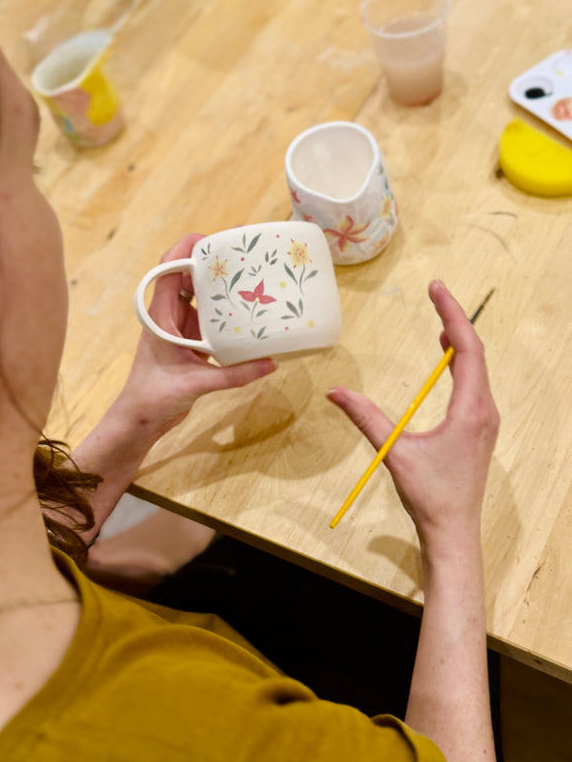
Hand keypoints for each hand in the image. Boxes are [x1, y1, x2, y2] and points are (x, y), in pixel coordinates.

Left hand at [114, 233, 275, 440]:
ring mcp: (178, 329)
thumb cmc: (153, 398)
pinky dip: (225, 314)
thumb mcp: (195, 384)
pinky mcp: (188, 344)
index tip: (215, 240)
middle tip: (243, 253)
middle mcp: (168, 317)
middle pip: (188, 276)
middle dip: (212, 262)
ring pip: (200, 298)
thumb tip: (270, 364)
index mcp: (160, 316)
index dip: (188, 248)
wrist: (139, 420)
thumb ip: (233, 376)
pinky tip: (247, 314)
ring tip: (250, 277)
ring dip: (220, 287)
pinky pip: (208, 321)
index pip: (168, 268)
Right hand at [328, 280, 498, 548]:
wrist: (454, 531)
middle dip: (456, 320)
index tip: (437, 289)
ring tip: (442, 316)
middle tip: (436, 292)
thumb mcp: (394, 453)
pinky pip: (474, 383)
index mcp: (471, 410)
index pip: (467, 350)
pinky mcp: (478, 429)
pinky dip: (461, 362)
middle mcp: (484, 410)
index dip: (452, 315)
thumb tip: (335, 391)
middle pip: (475, 353)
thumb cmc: (429, 494)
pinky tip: (447, 357)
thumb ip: (366, 418)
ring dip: (460, 341)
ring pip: (477, 368)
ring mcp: (484, 420)